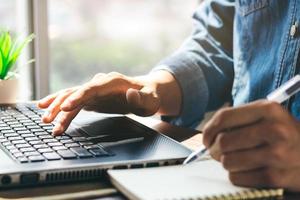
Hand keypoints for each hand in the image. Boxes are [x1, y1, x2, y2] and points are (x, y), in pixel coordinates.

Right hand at [38, 72, 160, 135]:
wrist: (146, 92)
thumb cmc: (149, 96)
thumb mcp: (150, 100)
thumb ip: (141, 99)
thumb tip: (130, 95)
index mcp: (113, 82)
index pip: (92, 88)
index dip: (78, 97)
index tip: (66, 107)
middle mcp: (100, 84)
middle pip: (76, 92)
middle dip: (61, 106)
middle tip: (49, 121)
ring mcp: (94, 90)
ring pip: (71, 97)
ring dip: (58, 108)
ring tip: (45, 121)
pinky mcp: (92, 98)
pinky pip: (74, 103)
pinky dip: (62, 109)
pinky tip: (50, 113)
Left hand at [203, 100, 299, 191]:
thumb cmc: (284, 134)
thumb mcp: (267, 116)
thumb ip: (238, 119)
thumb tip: (207, 134)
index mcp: (269, 110)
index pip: (224, 117)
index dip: (208, 130)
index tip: (206, 138)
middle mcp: (274, 130)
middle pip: (223, 142)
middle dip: (214, 149)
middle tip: (217, 151)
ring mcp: (277, 155)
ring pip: (227, 162)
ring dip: (226, 163)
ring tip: (236, 159)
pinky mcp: (276, 177)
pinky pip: (237, 178)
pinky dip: (237, 175)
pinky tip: (247, 169)